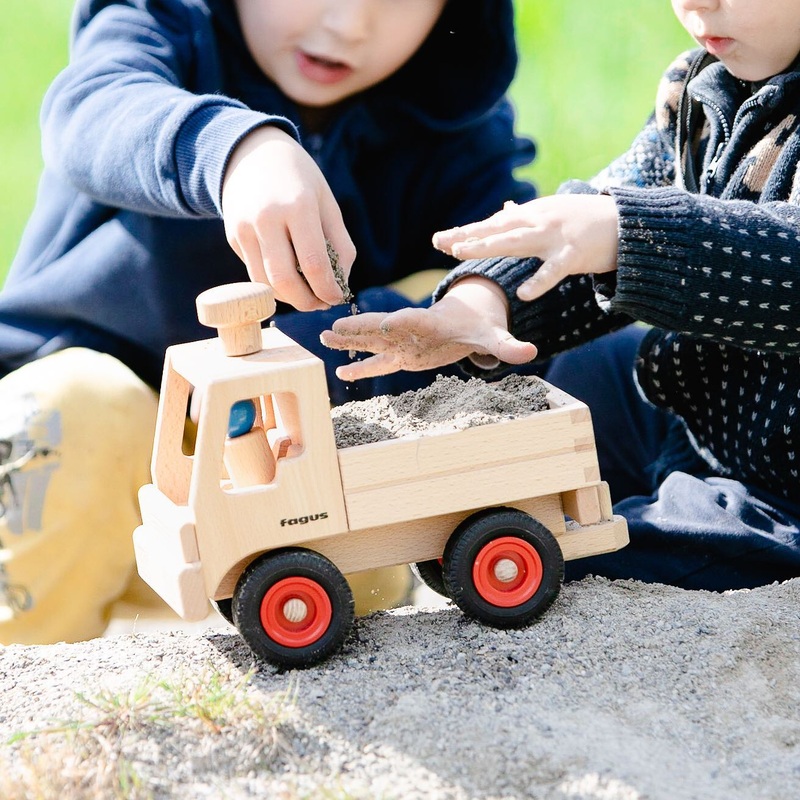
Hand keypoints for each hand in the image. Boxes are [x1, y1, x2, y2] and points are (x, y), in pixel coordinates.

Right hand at [221, 126, 355, 310]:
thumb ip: (340, 245)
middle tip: (321, 304)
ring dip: (289, 298)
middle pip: (285, 281)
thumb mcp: (327, 203)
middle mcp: (266, 219)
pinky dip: (274, 283)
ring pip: (265, 283)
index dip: (328, 290)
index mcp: (297, 207)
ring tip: (307, 294)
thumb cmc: (299, 179)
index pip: (313, 263)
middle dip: (307, 302)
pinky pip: (255, 272)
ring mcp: (244, 229)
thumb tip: (341, 285)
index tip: (337, 298)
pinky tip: (289, 277)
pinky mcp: (233, 237)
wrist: (251, 152)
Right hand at [320, 277, 537, 380]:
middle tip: (336, 327)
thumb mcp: (493, 335)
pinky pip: (377, 362)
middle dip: (360, 328)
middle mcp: (411, 330)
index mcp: (432, 323)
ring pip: (372, 341)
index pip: (415, 321)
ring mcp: (402, 342)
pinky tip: (340, 371)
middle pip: (383, 328)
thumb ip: (508, 345)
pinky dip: (361, 367)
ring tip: (324, 338)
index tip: (386, 322)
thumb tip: (531, 351)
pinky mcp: (400, 354)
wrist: (466, 317)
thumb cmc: (477, 325)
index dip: (402, 321)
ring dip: (350, 340)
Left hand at [433, 195, 618, 301]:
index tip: (440, 239)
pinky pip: (554, 271)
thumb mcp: (553, 213)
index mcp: (533, 215)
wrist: (629, 223)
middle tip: (440, 242)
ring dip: (488, 246)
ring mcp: (556, 236)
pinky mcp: (575, 254)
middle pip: (497, 230)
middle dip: (467, 236)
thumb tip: (502, 209)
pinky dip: (539, 283)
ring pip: (517, 242)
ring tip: (461, 252)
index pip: (494, 225)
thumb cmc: (588, 220)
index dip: (467, 232)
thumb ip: (525, 216)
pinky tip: (522, 294)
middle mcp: (540, 221)